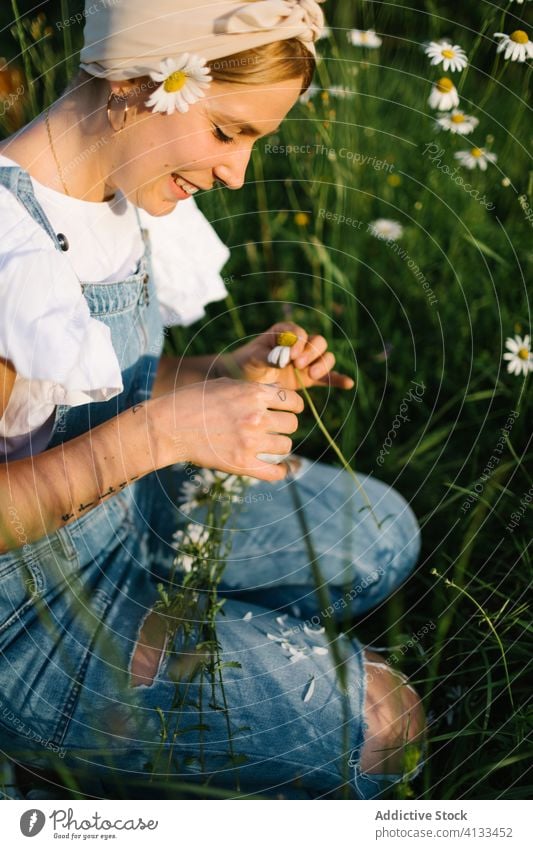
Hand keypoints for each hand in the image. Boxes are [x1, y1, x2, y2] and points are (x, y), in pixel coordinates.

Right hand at [159, 377, 303, 481]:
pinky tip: (278, 469)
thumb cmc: (193, 401)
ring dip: (280, 446)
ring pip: (285, 446)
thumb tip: (274, 395)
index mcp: (254, 393)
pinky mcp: (242, 464)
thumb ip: (252, 390)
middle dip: (285, 426)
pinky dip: (281, 472)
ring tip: (268, 446)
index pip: (293, 401)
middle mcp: (257, 417)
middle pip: (292, 424)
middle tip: (274, 429)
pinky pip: (276, 472)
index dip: (294, 407)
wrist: (169, 426)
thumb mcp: (225, 383)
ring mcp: (250, 441)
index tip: (290, 411)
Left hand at [232, 321, 354, 390]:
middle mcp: (299, 345)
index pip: (299, 332)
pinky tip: (347, 384)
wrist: (245, 381)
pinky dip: (338, 379)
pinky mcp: (310, 378)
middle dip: (312, 353)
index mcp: (285, 333)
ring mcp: (306, 361)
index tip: (291, 356)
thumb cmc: (247, 364)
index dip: (299, 342)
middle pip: (318, 342)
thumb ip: (267, 356)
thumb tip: (282, 359)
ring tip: (311, 375)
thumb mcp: (253, 358)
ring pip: (325, 357)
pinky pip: (328, 377)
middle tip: (298, 365)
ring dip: (322, 364)